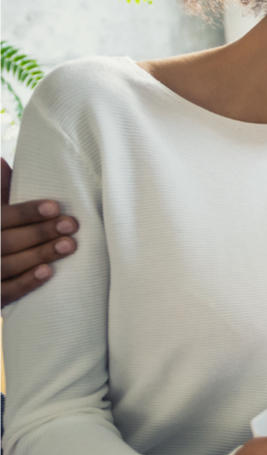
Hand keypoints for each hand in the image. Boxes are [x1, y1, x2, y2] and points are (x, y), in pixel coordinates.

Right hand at [1, 158, 78, 306]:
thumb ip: (0, 192)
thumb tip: (1, 161)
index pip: (1, 217)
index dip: (26, 212)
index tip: (55, 206)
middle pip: (6, 241)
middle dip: (40, 232)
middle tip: (71, 226)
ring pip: (7, 265)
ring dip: (39, 255)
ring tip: (69, 246)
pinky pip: (5, 292)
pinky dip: (26, 283)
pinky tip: (48, 273)